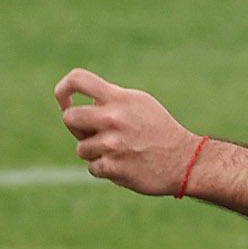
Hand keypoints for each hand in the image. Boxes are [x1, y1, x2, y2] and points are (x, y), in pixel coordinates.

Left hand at [54, 68, 201, 196]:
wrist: (184, 160)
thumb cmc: (159, 130)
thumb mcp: (139, 103)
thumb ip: (112, 99)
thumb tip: (83, 105)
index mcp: (119, 98)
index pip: (78, 79)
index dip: (63, 89)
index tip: (64, 100)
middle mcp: (112, 118)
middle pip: (69, 118)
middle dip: (77, 127)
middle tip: (93, 132)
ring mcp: (111, 144)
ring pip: (81, 148)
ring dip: (95, 151)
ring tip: (119, 151)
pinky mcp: (113, 168)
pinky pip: (92, 168)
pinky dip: (105, 168)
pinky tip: (123, 165)